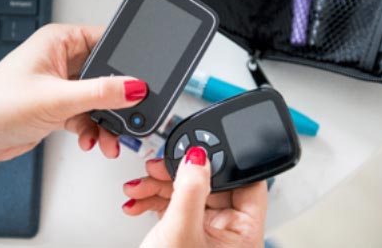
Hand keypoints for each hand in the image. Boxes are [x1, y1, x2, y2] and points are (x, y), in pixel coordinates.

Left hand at [0, 24, 146, 178]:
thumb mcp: (58, 98)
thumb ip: (100, 93)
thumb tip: (134, 87)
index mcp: (59, 42)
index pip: (104, 41)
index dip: (125, 59)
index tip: (142, 79)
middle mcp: (61, 60)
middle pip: (105, 74)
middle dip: (116, 99)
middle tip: (128, 113)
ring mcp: (61, 84)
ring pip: (98, 98)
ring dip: (105, 120)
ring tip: (109, 138)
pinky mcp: (60, 106)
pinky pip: (87, 114)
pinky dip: (92, 129)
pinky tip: (89, 140)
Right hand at [122, 147, 266, 247]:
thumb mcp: (181, 232)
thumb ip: (190, 190)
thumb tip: (199, 156)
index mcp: (244, 232)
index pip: (245, 182)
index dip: (224, 161)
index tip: (200, 148)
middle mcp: (227, 231)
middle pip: (209, 182)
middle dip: (178, 173)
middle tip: (158, 165)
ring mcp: (204, 231)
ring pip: (186, 191)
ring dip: (158, 185)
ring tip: (139, 185)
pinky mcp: (183, 231)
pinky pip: (172, 204)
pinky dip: (152, 199)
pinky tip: (136, 200)